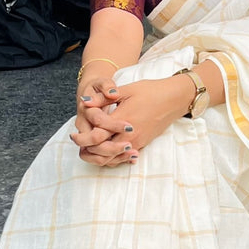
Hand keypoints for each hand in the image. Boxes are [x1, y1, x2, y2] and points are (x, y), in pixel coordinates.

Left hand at [71, 75, 194, 166]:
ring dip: (99, 156)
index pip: (97, 136)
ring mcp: (137, 141)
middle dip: (88, 150)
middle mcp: (129, 134)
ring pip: (113, 158)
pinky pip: (123, 157)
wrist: (174, 99)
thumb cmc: (151, 91)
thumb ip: (104, 98)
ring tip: (88, 149)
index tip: (74, 135)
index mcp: (122, 119)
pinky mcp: (142, 144)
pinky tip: (106, 152)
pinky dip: (112, 157)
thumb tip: (85, 102)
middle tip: (78, 144)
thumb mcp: (126, 90)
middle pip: (103, 151)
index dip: (83, 138)